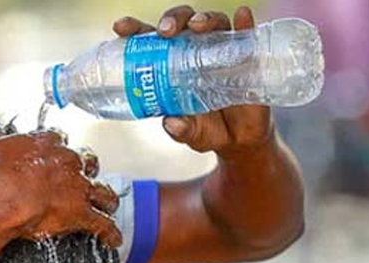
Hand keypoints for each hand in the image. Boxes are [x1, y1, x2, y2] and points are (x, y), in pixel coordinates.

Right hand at [0, 125, 122, 247]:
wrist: (2, 198)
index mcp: (48, 144)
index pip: (60, 140)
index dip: (58, 149)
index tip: (54, 156)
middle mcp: (69, 162)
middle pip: (88, 162)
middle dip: (87, 169)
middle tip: (82, 177)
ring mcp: (78, 188)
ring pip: (103, 191)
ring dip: (106, 199)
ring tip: (108, 205)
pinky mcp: (81, 213)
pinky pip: (103, 224)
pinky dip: (110, 232)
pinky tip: (113, 239)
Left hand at [113, 6, 274, 155]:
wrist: (239, 139)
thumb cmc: (207, 129)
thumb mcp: (191, 134)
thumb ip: (180, 130)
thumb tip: (172, 124)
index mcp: (170, 65)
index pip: (149, 40)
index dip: (134, 30)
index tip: (121, 27)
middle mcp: (194, 51)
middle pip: (181, 24)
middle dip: (171, 20)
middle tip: (165, 31)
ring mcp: (220, 51)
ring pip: (211, 23)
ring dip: (204, 19)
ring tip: (197, 27)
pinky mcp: (246, 56)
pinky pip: (245, 35)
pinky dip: (244, 23)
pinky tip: (242, 17)